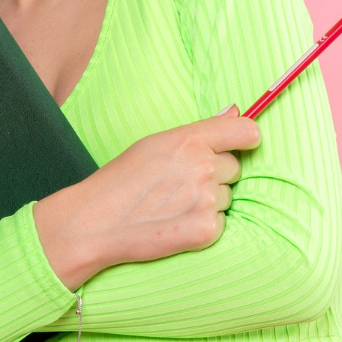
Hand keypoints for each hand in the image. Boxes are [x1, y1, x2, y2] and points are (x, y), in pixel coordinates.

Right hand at [34, 105, 260, 286]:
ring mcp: (206, 199)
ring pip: (227, 197)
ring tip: (172, 205)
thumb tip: (236, 112)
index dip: (246, 139)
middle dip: (215, 175)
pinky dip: (202, 225)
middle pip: (234, 167)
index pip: (247, 131)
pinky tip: (175, 223)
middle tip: (179, 185)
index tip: (239, 146)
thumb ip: (200, 129)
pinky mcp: (206, 230)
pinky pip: (220, 222)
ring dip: (208, 202)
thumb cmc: (121, 180)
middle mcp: (202, 166)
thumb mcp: (155, 143)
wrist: (95, 223)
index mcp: (189, 139)